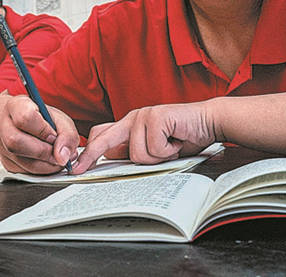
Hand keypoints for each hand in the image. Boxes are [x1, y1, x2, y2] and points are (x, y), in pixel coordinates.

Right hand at [0, 95, 78, 173]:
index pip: (24, 118)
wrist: (29, 125)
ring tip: (56, 158)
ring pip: (19, 160)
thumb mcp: (61, 119)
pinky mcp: (6, 162)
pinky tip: (48, 162)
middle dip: (43, 151)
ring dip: (45, 165)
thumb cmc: (44, 119)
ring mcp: (1, 144)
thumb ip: (67, 135)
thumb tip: (62, 155)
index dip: (42, 130)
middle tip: (58, 153)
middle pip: (15, 142)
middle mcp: (3, 124)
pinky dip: (41, 171)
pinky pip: (23, 172)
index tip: (54, 136)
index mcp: (15, 106)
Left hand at [72, 102, 217, 173]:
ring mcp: (143, 115)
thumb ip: (135, 151)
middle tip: (80, 169)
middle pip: (104, 139)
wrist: (208, 122)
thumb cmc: (183, 137)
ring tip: (169, 148)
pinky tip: (176, 141)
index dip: (88, 152)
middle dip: (92, 155)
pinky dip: (168, 151)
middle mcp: (133, 118)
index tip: (76, 168)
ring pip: (136, 154)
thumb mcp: (154, 149)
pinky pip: (154, 148)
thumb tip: (111, 161)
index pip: (102, 135)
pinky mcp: (157, 117)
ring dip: (156, 158)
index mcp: (130, 125)